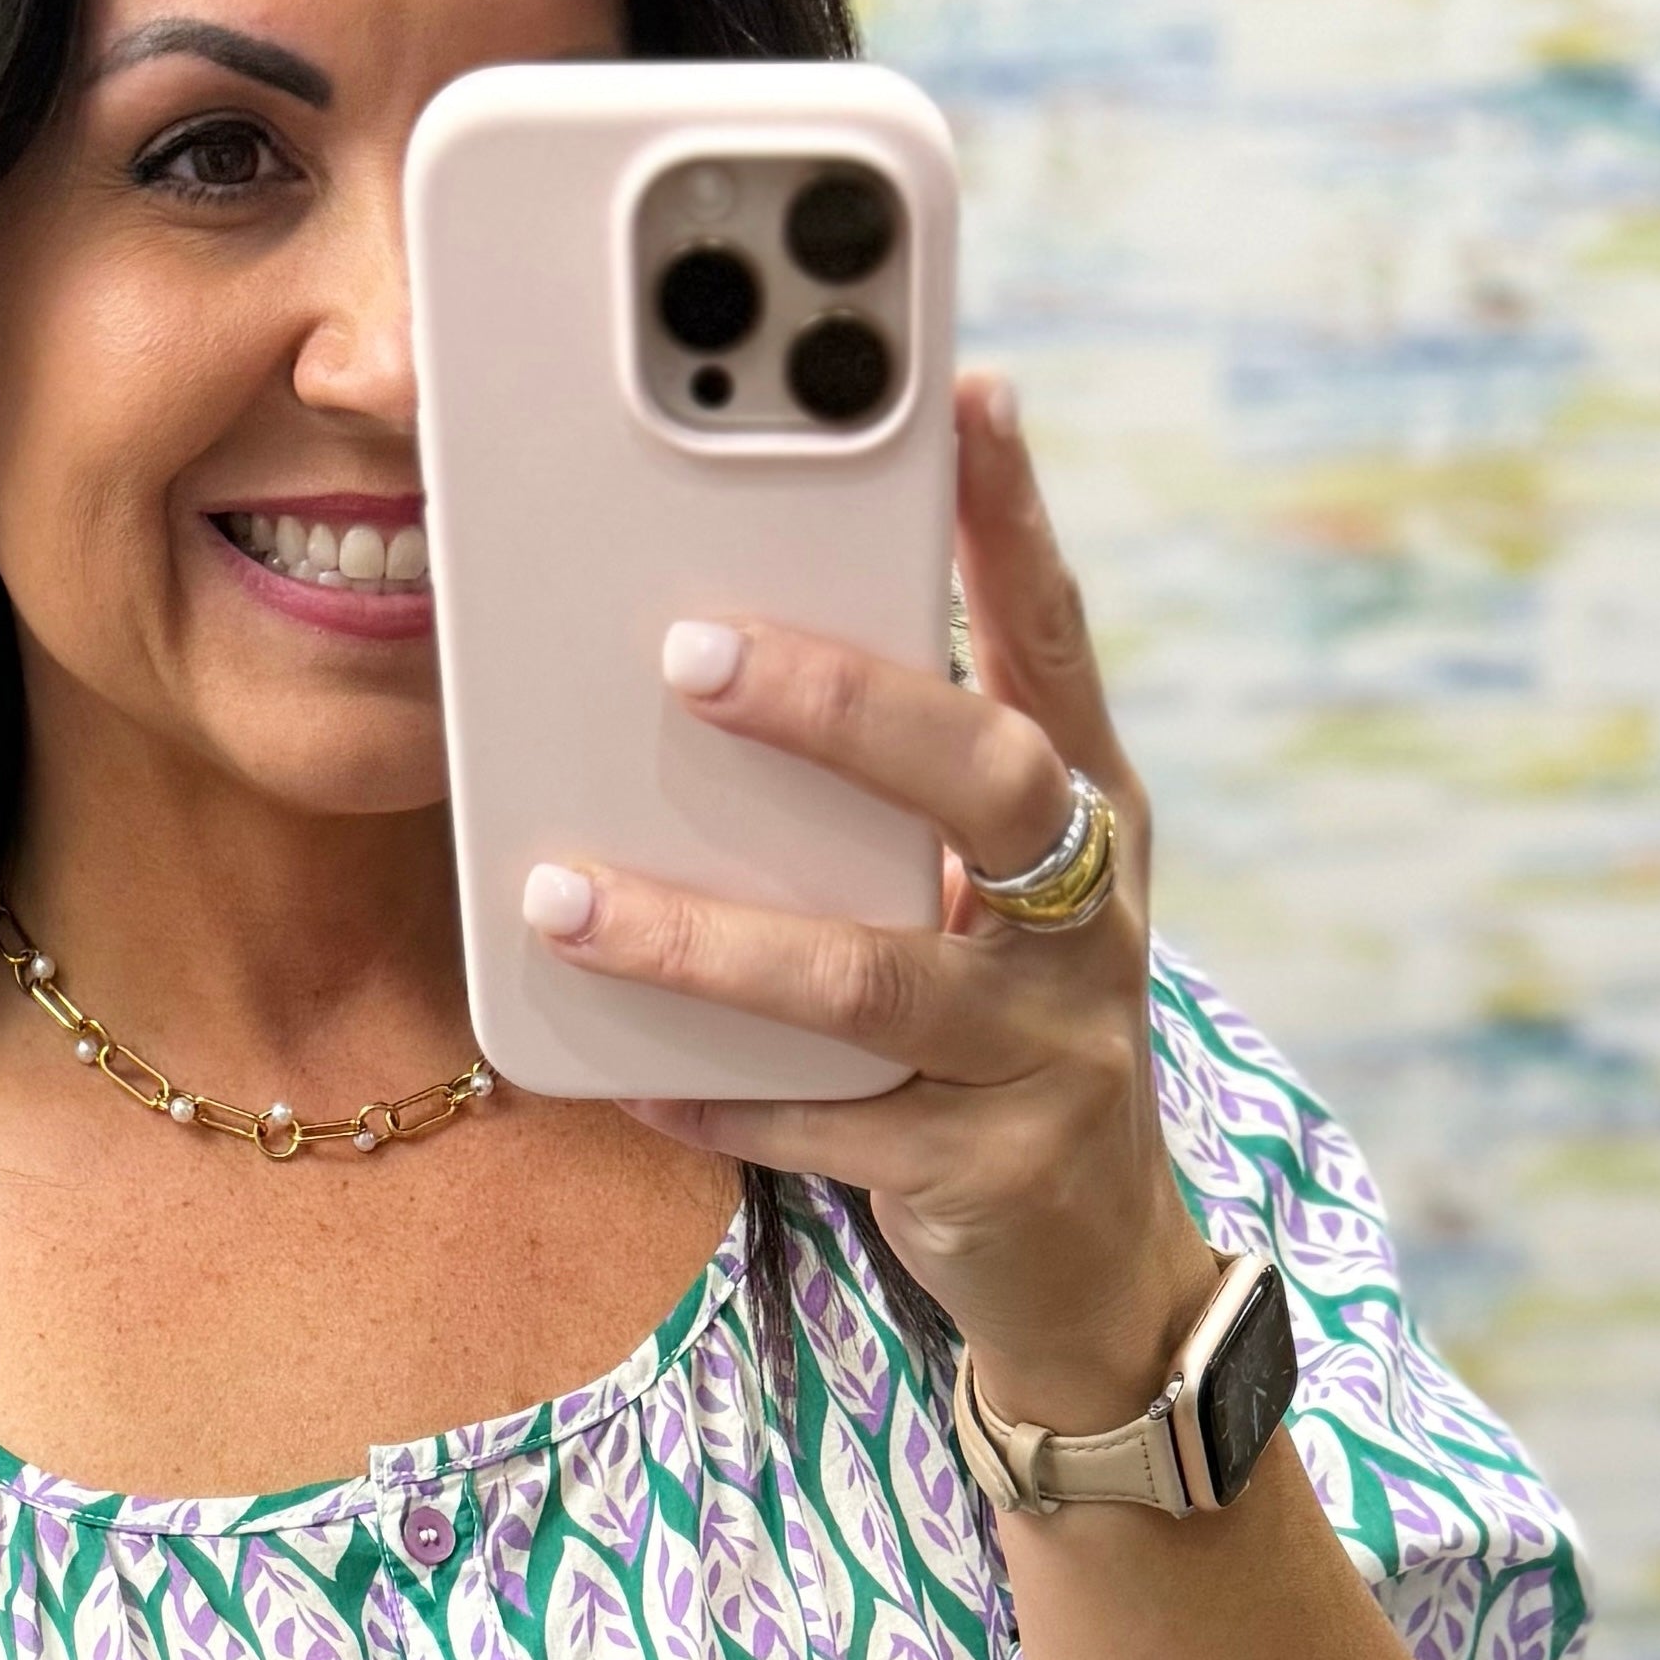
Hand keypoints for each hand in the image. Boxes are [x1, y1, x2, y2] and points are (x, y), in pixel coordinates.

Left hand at [524, 371, 1214, 1438]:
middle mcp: (1094, 921)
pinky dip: (717, 1097)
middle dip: (841, 708)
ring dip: (706, 937)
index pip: (1058, 643)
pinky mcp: (987, 1173)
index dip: (1017, 521)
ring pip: (873, 981)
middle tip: (688, 647)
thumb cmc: (1003, 1034)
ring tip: (563, 894)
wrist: (1093, 1265)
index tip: (964, 394)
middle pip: (991, 784)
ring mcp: (1050, 1053)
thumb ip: (902, 793)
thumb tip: (719, 645)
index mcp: (1095, 818)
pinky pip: (829, 1131)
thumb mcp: (985, 896)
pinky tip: (616, 1074)